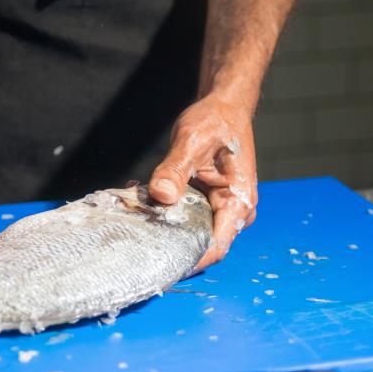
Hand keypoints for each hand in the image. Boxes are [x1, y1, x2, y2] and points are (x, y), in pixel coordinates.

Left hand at [149, 94, 257, 270]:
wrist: (223, 107)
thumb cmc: (216, 120)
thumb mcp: (191, 142)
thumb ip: (174, 169)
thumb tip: (160, 195)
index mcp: (238, 201)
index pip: (216, 246)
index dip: (191, 260)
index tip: (161, 265)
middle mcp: (232, 210)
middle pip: (200, 241)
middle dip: (168, 239)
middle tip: (136, 233)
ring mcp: (218, 207)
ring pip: (188, 228)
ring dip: (161, 221)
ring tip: (135, 206)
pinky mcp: (205, 201)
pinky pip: (183, 214)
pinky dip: (162, 207)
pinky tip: (141, 192)